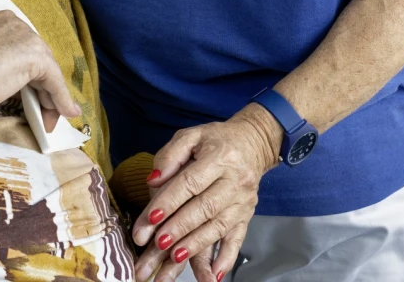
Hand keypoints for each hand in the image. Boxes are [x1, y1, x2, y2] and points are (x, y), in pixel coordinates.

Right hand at [0, 11, 80, 131]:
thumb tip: (16, 91)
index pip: (21, 50)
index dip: (28, 76)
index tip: (30, 96)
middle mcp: (13, 23)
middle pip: (36, 60)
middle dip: (41, 89)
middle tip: (42, 113)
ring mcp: (25, 37)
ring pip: (47, 70)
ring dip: (51, 97)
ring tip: (51, 119)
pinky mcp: (35, 55)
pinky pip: (54, 80)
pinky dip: (60, 98)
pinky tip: (64, 113)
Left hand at [132, 106, 280, 281]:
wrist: (252, 143)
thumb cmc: (215, 140)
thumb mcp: (191, 136)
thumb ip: (170, 155)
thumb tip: (153, 179)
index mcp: (218, 157)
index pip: (190, 183)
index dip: (169, 201)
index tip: (150, 218)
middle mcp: (234, 181)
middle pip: (204, 208)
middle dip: (179, 228)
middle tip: (158, 244)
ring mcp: (242, 201)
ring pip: (218, 227)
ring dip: (196, 245)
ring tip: (175, 259)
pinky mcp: (246, 215)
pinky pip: (238, 239)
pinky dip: (226, 258)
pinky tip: (213, 274)